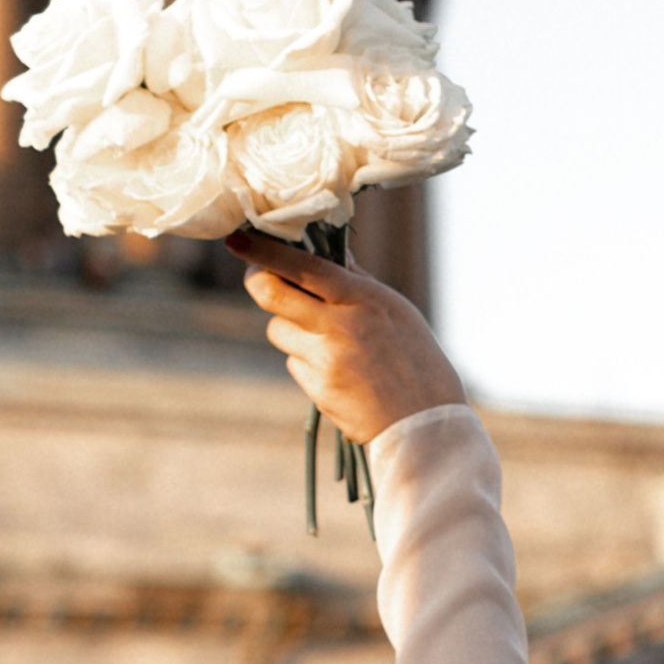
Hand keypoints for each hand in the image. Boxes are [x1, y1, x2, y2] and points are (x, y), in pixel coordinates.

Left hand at [230, 230, 463, 441]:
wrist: (425, 422)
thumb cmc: (418, 360)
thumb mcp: (397, 310)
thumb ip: (358, 282)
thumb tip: (331, 253)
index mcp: (362, 300)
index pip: (303, 267)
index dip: (264, 252)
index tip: (238, 241)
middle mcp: (339, 328)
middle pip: (272, 296)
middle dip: (257, 282)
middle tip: (259, 277)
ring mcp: (325, 361)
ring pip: (279, 332)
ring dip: (291, 329)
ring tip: (326, 340)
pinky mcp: (317, 390)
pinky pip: (294, 364)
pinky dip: (308, 361)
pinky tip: (339, 371)